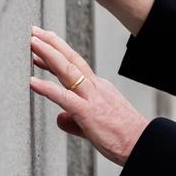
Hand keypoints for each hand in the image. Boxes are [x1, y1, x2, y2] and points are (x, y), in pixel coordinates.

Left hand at [28, 26, 150, 166]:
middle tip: (34, 31)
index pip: (76, 66)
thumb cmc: (124, 136)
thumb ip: (74, 119)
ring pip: (68, 70)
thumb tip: (60, 117)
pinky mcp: (88, 112)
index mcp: (100, 88)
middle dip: (51, 43)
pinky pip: (64, 97)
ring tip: (32, 43)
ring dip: (48, 55)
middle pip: (71, 59)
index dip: (58, 53)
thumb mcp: (95, 124)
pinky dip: (47, 88)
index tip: (44, 44)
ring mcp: (93, 98)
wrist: (143, 144)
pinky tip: (32, 81)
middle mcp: (96, 88)